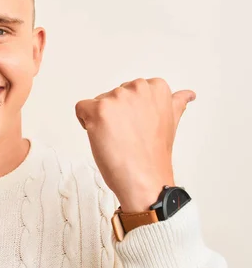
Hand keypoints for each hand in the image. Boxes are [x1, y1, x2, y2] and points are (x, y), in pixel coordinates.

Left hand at [75, 78, 194, 212]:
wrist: (145, 180)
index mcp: (156, 87)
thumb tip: (187, 94)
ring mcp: (117, 98)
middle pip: (111, 95)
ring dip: (101, 121)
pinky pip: (81, 108)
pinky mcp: (98, 110)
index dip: (129, 111)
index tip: (139, 127)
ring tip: (118, 139)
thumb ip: (174, 103)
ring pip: (97, 103)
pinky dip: (85, 124)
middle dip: (115, 115)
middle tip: (128, 136)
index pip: (129, 89)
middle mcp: (137, 87)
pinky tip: (101, 138)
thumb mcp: (170, 122)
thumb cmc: (154, 154)